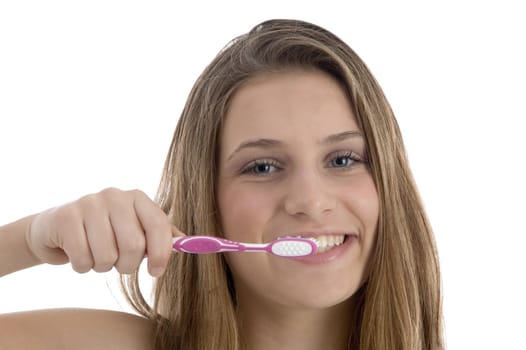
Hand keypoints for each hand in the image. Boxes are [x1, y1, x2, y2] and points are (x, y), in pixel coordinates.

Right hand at [26, 188, 177, 276]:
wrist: (58, 227)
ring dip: (102, 266)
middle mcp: (115, 196)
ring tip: (97, 255)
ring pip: (107, 256)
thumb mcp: (136, 229)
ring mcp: (89, 203)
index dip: (161, 253)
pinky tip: (79, 253)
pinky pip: (83, 259)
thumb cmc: (106, 232)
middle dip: (127, 265)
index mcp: (137, 198)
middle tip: (118, 263)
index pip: (159, 225)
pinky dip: (82, 267)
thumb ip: (162, 235)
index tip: (156, 272)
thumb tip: (188, 242)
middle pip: (133, 245)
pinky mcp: (66, 216)